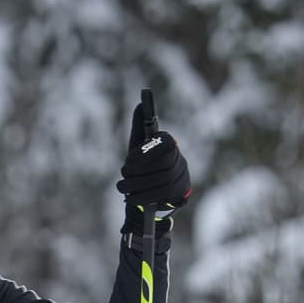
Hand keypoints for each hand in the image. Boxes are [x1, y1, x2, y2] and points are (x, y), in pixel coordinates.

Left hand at [117, 88, 191, 218]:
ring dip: (136, 185)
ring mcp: (181, 178)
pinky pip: (161, 196)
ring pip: (160, 182)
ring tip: (122, 187)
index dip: (145, 153)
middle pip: (161, 166)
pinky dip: (142, 197)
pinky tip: (130, 197)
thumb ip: (140, 126)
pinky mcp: (179, 195)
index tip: (127, 159)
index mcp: (170, 144)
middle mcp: (179, 160)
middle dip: (138, 171)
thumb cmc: (145, 163)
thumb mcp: (139, 145)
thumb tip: (141, 104)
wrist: (154, 193)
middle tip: (123, 174)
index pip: (164, 144)